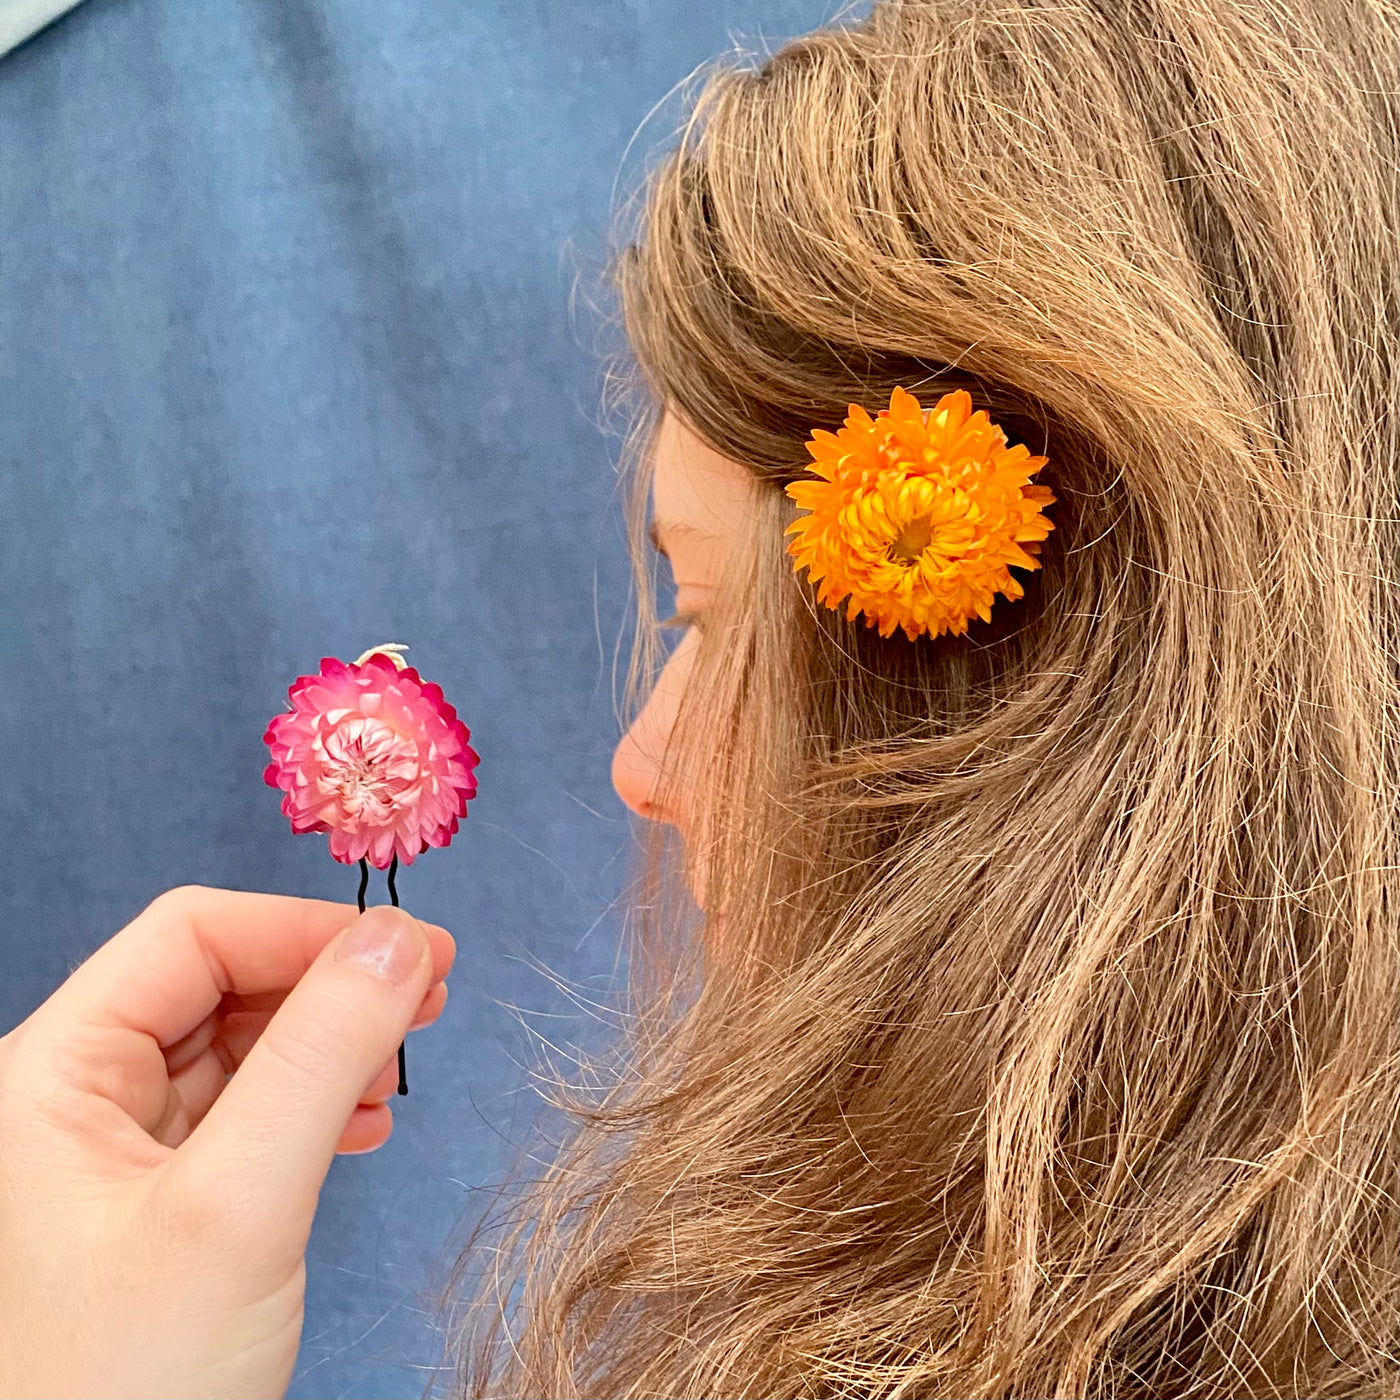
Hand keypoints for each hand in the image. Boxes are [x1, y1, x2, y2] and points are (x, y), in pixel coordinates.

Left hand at [0, 884, 454, 1399]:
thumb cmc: (126, 1387)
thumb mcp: (238, 1208)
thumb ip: (320, 1057)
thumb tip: (400, 937)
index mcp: (50, 1073)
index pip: (191, 937)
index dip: (308, 929)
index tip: (417, 950)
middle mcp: (75, 1097)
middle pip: (220, 982)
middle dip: (329, 985)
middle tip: (431, 1000)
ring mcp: (117, 1152)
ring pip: (241, 1045)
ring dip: (331, 1043)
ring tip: (401, 1070)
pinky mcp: (162, 1201)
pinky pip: (247, 1113)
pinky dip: (316, 1103)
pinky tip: (363, 1127)